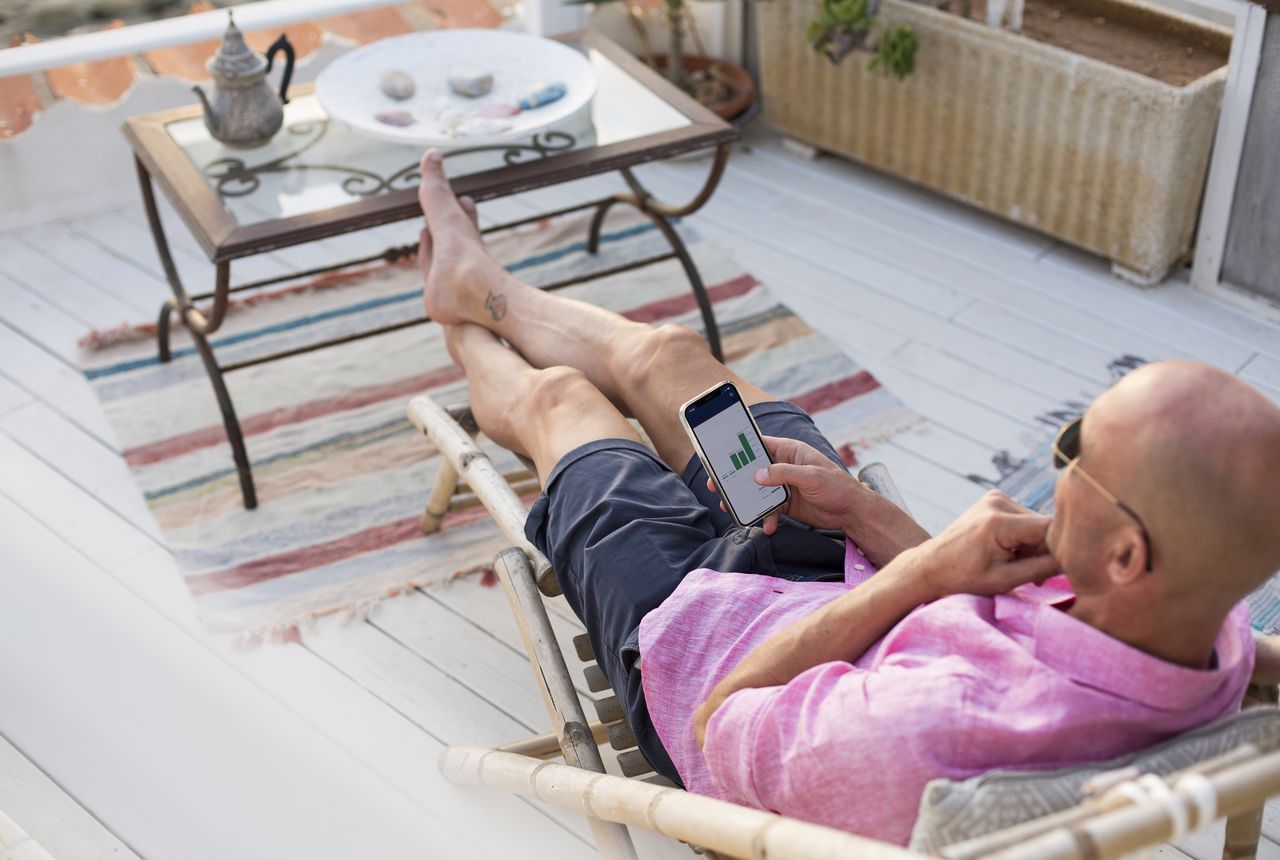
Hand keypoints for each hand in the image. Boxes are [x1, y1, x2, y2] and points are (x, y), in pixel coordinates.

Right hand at [706, 436, 860, 533]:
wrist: (852, 512)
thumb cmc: (837, 486)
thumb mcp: (810, 476)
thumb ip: (783, 474)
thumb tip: (757, 476)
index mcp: (790, 451)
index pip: (760, 444)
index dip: (740, 448)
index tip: (721, 454)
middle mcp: (784, 467)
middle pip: (753, 470)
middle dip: (735, 479)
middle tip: (716, 485)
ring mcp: (784, 486)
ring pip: (757, 491)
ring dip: (745, 501)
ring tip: (731, 509)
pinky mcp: (787, 504)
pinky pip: (769, 510)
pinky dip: (766, 518)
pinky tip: (767, 527)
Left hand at [904, 490, 1057, 600]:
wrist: (931, 565)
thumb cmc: (963, 579)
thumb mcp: (1004, 580)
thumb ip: (1041, 568)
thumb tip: (1076, 560)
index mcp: (999, 522)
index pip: (1051, 529)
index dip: (1060, 550)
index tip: (1059, 571)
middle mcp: (998, 501)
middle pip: (1045, 525)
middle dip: (1044, 550)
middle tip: (1031, 576)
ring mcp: (996, 497)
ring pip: (1036, 522)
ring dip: (1033, 545)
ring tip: (1014, 564)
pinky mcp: (994, 498)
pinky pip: (1024, 518)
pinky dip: (1023, 537)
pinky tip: (1008, 551)